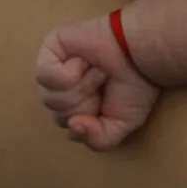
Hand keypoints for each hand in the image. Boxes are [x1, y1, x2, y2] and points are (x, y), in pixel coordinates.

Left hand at [35, 15, 160, 150]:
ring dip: (81, 87)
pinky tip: (84, 62)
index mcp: (76, 102)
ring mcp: (54, 66)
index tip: (107, 102)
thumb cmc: (135, 85)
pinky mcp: (50, 48)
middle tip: (104, 83)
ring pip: (51, 98)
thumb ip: (97, 140)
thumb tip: (73, 125)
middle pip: (58, 114)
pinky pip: (45, 76)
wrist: (141, 54)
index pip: (67, 124)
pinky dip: (69, 73)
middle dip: (85, 104)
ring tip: (98, 71)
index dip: (88, 119)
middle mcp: (62, 86)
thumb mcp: (121, 126)